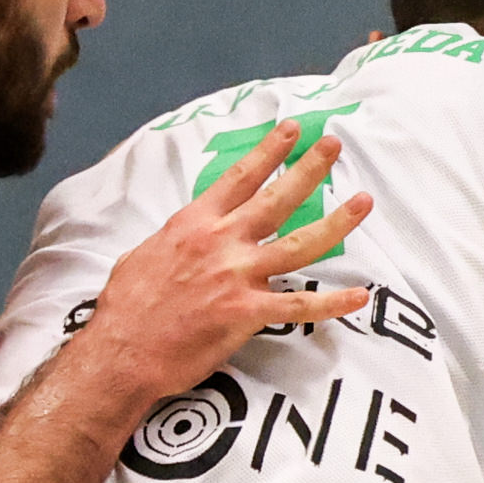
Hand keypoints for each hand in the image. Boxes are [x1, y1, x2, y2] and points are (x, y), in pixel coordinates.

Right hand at [74, 120, 377, 405]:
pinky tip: (360, 295)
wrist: (121, 351)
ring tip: (363, 202)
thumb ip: (175, 242)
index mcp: (193, 223)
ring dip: (335, 222)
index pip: (239, 177)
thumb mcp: (142, 256)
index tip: (292, 131)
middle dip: (309, 169)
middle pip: (276, 198)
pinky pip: (299, 306)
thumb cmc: (125, 308)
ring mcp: (237, 276)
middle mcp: (221, 242)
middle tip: (334, 145)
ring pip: (299, 243)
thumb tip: (185, 240)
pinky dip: (332, 303)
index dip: (268, 151)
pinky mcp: (247, 313)